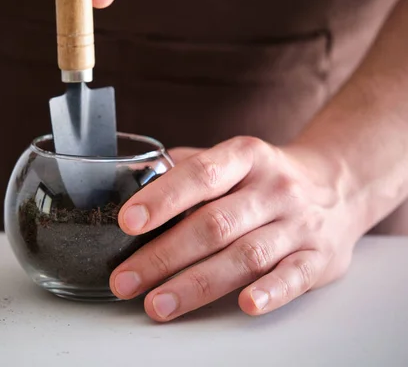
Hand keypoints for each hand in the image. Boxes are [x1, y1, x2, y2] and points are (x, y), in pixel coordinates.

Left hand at [111, 136, 359, 321]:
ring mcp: (298, 224)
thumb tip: (133, 181)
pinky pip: (295, 276)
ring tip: (158, 304)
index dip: (163, 199)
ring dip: (197, 284)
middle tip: (125, 280)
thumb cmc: (266, 177)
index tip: (128, 222)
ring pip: (245, 255)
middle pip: (214, 225)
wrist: (337, 184)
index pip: (201, 175)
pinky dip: (272, 292)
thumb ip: (187, 167)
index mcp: (246, 157)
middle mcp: (273, 189)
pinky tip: (246, 305)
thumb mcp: (233, 158)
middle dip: (164, 256)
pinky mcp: (319, 257)